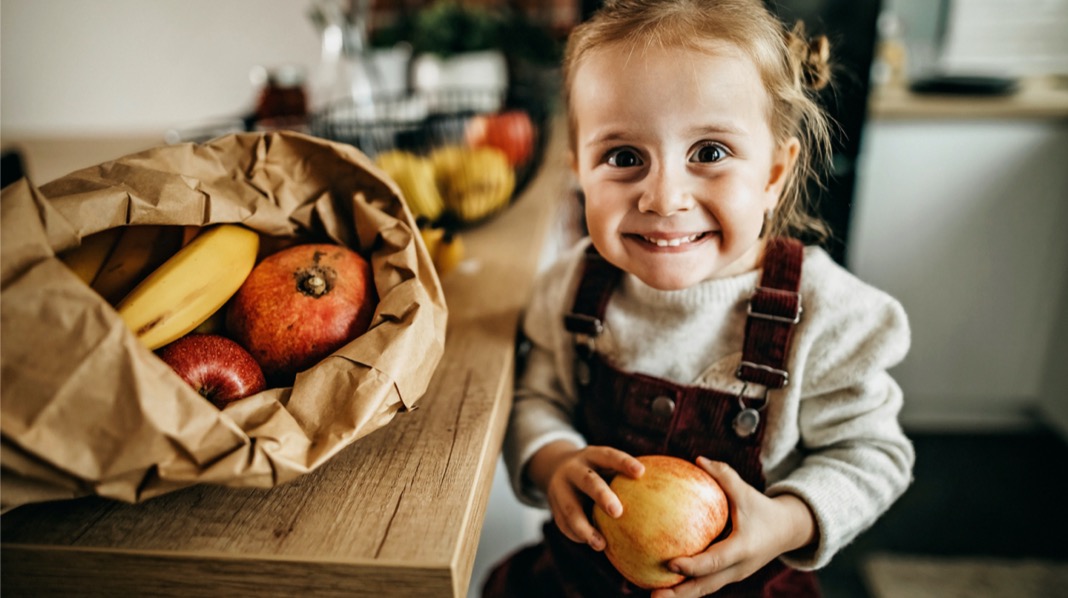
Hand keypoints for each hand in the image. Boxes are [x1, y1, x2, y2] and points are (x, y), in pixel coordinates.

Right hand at [526, 441, 644, 550]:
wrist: (554, 468)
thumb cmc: (596, 471)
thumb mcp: (605, 465)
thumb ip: (626, 476)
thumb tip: (668, 492)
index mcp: (591, 455)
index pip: (608, 455)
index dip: (623, 462)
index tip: (641, 472)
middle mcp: (573, 469)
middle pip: (587, 481)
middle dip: (601, 495)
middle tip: (618, 512)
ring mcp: (559, 488)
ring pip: (569, 508)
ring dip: (584, 527)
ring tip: (601, 544)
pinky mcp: (553, 506)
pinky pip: (563, 523)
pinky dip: (577, 535)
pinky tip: (594, 544)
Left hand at [651, 457, 816, 597]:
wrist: (787, 531)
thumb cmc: (764, 509)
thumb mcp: (747, 492)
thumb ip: (724, 476)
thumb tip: (698, 459)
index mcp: (742, 548)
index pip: (714, 561)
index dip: (692, 565)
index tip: (670, 564)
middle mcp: (737, 568)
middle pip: (705, 586)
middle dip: (680, 595)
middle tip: (655, 596)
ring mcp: (733, 575)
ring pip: (704, 590)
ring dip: (680, 596)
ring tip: (654, 596)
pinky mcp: (729, 575)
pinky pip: (705, 584)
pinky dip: (686, 587)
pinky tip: (664, 585)